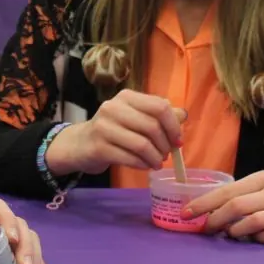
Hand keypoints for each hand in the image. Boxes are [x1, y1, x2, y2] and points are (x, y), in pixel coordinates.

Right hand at [43, 90, 185, 176]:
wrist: (80, 144)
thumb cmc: (114, 130)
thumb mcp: (135, 117)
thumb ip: (158, 114)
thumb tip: (182, 115)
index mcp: (126, 97)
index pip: (159, 106)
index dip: (173, 125)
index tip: (178, 140)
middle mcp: (113, 108)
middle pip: (152, 126)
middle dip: (165, 145)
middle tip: (166, 155)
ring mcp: (104, 127)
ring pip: (142, 144)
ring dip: (156, 158)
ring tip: (157, 163)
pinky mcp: (99, 147)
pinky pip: (131, 158)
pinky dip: (143, 165)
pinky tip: (144, 166)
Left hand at [189, 169, 263, 243]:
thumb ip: (252, 191)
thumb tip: (221, 204)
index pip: (227, 191)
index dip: (204, 203)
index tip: (186, 213)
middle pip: (236, 207)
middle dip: (214, 220)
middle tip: (204, 230)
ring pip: (252, 223)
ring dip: (236, 232)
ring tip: (230, 235)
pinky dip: (260, 240)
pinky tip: (255, 240)